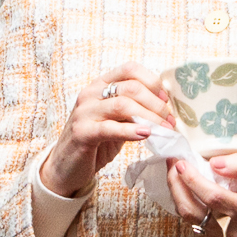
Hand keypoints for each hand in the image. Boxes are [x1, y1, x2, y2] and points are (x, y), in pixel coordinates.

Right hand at [37, 63, 178, 199]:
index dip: (152, 81)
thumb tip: (164, 107)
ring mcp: (84, 112)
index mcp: (99, 85)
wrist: (66, 166)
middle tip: (170, 120)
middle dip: (156, 103)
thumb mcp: (116, 121)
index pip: (129, 69)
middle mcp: (90, 94)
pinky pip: (110, 128)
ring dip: (149, 117)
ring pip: (123, 105)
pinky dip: (131, 131)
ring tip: (164, 129)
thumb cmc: (95, 142)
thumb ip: (133, 111)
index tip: (166, 99)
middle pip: (131, 87)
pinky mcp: (82, 133)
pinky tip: (145, 135)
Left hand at [169, 148, 236, 236]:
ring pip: (188, 217)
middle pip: (193, 210)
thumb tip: (214, 163)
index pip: (213, 197)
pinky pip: (191, 220)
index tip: (182, 163)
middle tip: (172, 163)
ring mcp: (220, 236)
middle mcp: (231, 228)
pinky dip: (183, 201)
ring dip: (176, 192)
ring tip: (173, 171)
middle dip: (177, 185)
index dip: (194, 180)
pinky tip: (182, 185)